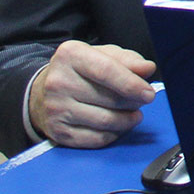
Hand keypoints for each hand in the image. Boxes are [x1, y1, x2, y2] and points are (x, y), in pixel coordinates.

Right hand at [27, 41, 157, 148]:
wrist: (44, 92)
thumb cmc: (82, 70)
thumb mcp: (104, 55)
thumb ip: (128, 60)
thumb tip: (148, 69)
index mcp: (71, 55)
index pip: (107, 71)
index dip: (131, 84)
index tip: (149, 94)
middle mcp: (58, 82)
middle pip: (109, 98)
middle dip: (133, 102)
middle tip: (142, 100)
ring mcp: (55, 109)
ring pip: (104, 121)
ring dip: (127, 120)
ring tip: (134, 113)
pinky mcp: (57, 131)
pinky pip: (96, 139)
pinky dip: (114, 134)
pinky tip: (118, 126)